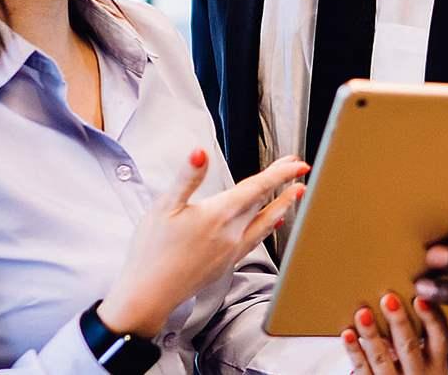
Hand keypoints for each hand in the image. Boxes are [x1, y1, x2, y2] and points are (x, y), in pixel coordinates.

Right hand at [97, 150, 307, 335]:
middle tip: (297, 169)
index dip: (280, 173)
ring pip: (264, 223)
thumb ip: (187, 177)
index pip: (257, 187)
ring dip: (282, 206)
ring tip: (295, 195)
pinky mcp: (226, 264)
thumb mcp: (164, 206)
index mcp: (219, 214)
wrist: (150, 294)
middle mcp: (231, 232)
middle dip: (282, 183)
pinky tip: (269, 225)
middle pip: (264, 201)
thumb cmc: (152, 250)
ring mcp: (231, 250)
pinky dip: (267, 228)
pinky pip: (255, 241)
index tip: (297, 163)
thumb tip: (200, 152)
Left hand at [342, 291, 447, 374]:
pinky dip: (355, 351)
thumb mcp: (428, 360)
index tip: (420, 299)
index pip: (439, 338)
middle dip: (399, 322)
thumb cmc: (415, 373)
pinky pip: (363, 370)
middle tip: (388, 299)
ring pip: (382, 359)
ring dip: (372, 335)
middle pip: (409, 348)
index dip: (431, 318)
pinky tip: (348, 334)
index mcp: (437, 363)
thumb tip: (399, 300)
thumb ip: (419, 336)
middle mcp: (419, 374)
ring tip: (363, 314)